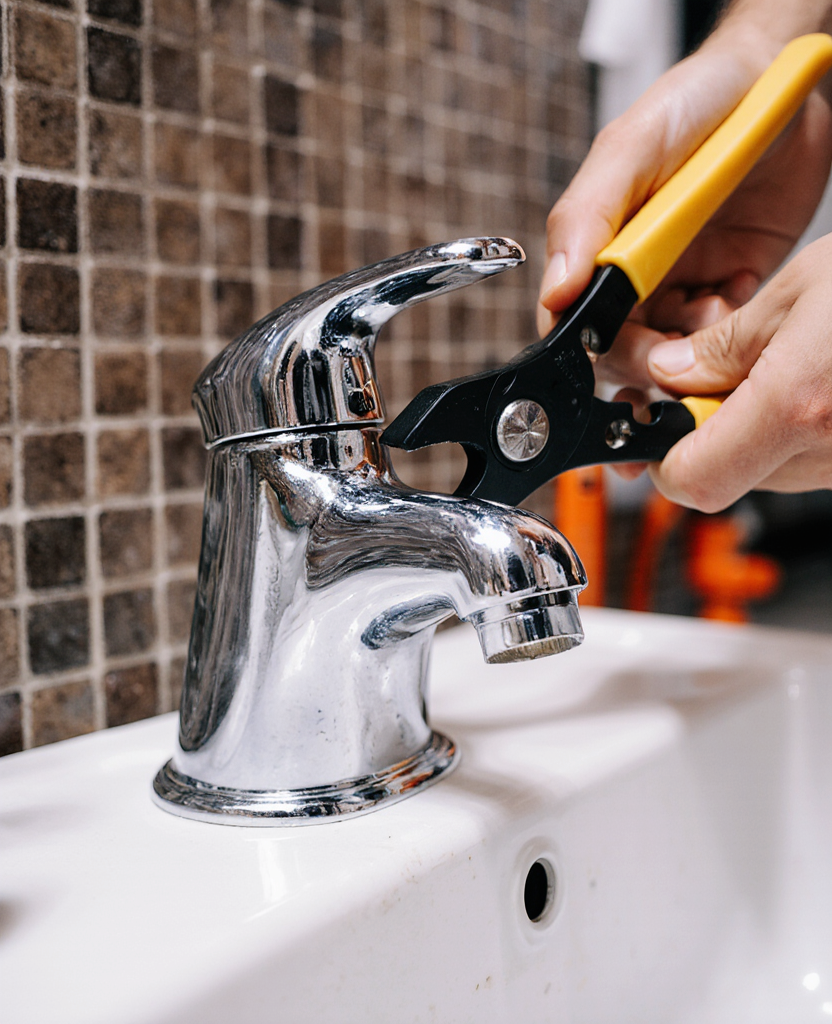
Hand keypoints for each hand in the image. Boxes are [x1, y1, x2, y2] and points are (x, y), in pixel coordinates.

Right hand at [539, 5, 831, 334]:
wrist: (779, 84)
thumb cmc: (697, 101)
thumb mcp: (631, 147)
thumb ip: (586, 215)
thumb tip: (555, 291)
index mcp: (600, 245)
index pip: (574, 318)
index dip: (586, 344)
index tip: (611, 345)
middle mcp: (638, 270)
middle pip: (623, 345)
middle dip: (645, 355)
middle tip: (671, 343)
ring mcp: (686, 278)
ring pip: (674, 349)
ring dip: (692, 346)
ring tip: (711, 304)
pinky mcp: (733, 283)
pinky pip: (727, 334)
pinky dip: (733, 329)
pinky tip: (738, 289)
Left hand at [643, 235, 831, 510]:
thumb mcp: (802, 286)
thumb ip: (723, 343)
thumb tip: (672, 373)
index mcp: (797, 408)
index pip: (690, 481)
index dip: (661, 457)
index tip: (655, 423)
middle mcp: (829, 453)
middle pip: (724, 479)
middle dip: (702, 434)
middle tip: (706, 380)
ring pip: (766, 472)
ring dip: (748, 431)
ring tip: (773, 369)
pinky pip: (809, 462)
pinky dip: (791, 431)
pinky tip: (810, 383)